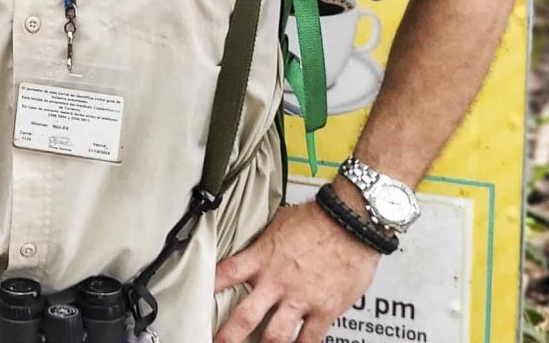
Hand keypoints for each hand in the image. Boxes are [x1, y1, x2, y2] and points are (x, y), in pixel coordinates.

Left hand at [213, 193, 380, 342]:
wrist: (351, 221)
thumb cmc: (320, 218)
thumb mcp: (281, 223)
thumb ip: (268, 241)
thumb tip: (261, 243)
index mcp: (262, 258)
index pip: (226, 274)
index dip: (209, 288)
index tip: (197, 301)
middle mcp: (277, 282)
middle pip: (244, 316)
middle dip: (228, 336)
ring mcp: (300, 298)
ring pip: (275, 335)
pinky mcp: (324, 309)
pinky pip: (310, 338)